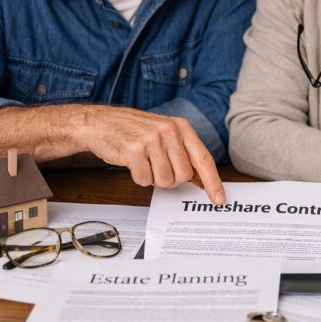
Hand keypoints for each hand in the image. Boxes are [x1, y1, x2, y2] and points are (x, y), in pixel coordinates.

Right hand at [76, 106, 225, 204]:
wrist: (101, 122)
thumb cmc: (135, 131)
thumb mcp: (165, 133)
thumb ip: (184, 152)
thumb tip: (202, 180)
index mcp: (182, 127)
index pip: (204, 158)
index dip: (213, 182)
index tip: (219, 199)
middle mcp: (170, 131)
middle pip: (184, 175)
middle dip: (171, 179)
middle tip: (158, 167)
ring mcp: (153, 139)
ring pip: (165, 180)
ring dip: (154, 178)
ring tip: (145, 162)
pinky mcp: (135, 150)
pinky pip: (145, 179)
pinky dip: (139, 177)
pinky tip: (134, 163)